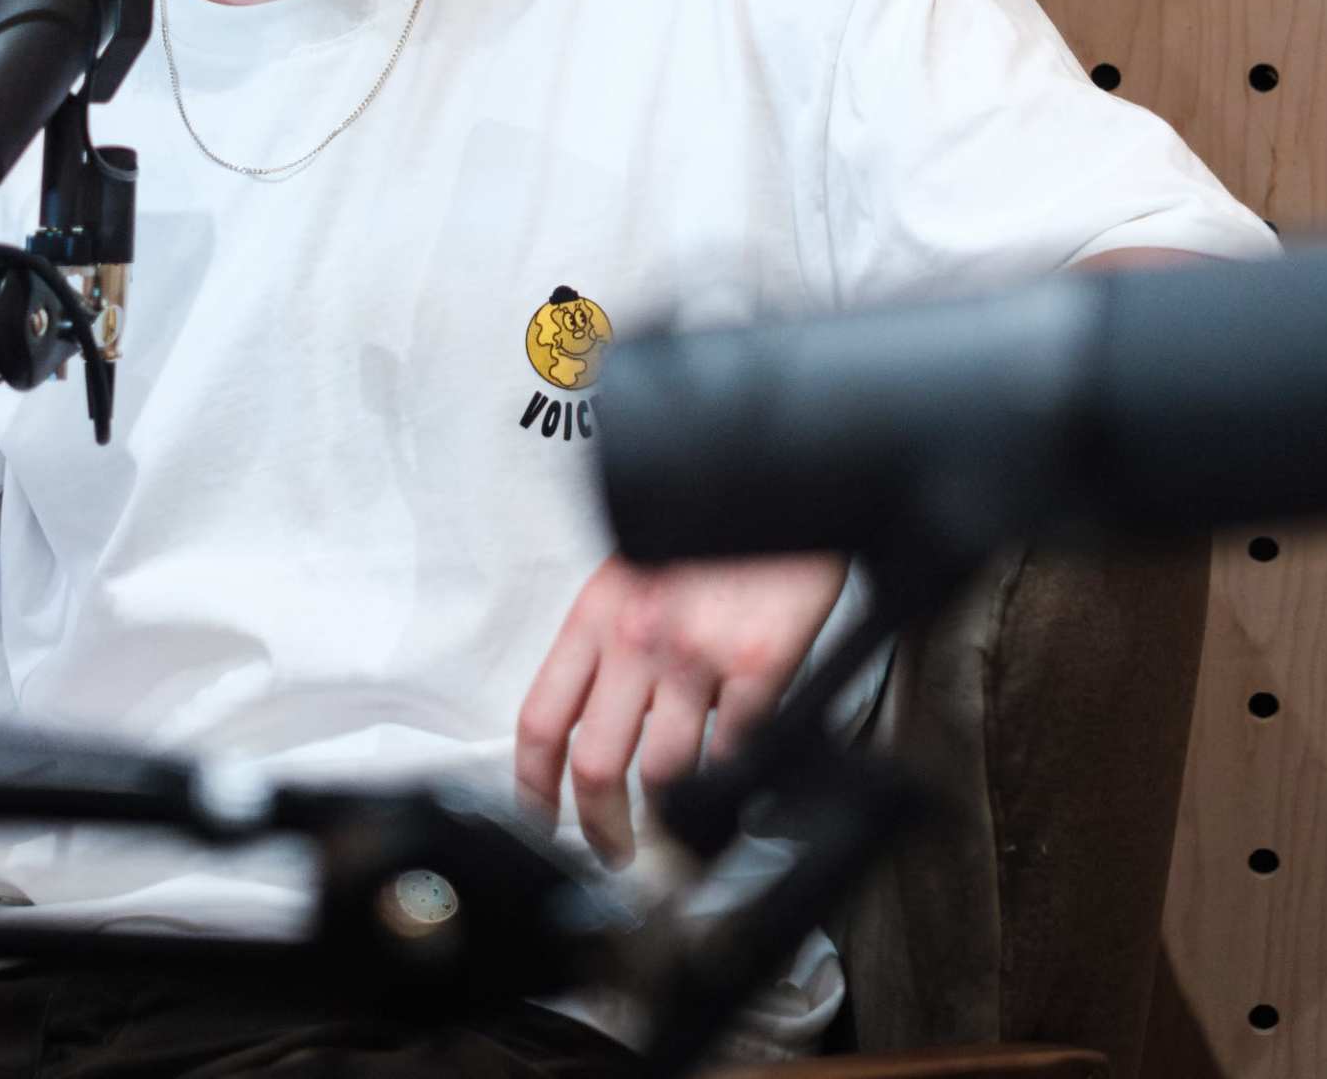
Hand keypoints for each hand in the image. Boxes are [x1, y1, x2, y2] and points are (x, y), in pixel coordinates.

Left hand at [515, 552, 847, 867]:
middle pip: (596, 768)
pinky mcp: (760, 662)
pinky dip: (735, 776)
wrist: (793, 474)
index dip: (533, 787)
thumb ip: (615, 631)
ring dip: (673, 816)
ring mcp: (698, 653)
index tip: (542, 819)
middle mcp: (637, 636)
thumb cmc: (719, 521)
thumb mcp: (641, 562)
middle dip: (602, 829)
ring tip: (684, 825)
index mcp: (598, 611)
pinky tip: (738, 775)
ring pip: (666, 773)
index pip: (541, 720)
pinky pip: (736, 749)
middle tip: (617, 851)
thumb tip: (601, 709)